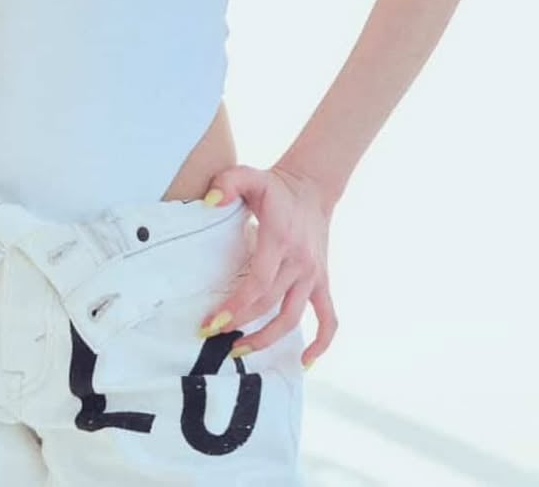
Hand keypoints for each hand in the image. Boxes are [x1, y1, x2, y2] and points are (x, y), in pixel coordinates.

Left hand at [196, 162, 337, 370]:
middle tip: (212, 336)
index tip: (212, 323)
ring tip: (239, 351)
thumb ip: (228, 183)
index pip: (258, 283)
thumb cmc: (274, 186)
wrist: (312, 186)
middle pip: (270, 304)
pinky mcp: (322, 280)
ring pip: (293, 317)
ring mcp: (313, 273)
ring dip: (267, 340)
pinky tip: (305, 362)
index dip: (236, 306)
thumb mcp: (249, 176)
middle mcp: (299, 261)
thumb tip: (209, 202)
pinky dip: (321, 343)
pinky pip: (328, 317)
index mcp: (280, 239)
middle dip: (240, 325)